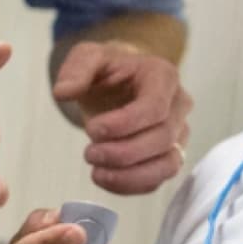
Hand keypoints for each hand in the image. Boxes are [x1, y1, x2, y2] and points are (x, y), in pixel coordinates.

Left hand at [53, 41, 191, 194]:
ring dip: (131, 176)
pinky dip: (131, 186)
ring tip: (97, 173)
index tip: (92, 131)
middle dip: (123, 153)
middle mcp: (179, 106)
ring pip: (168, 165)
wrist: (121, 84)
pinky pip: (158, 179)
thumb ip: (76, 70)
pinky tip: (105, 178)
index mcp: (163, 76)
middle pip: (163, 138)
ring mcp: (178, 134)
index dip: (125, 124)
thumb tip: (64, 92)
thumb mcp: (88, 57)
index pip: (155, 107)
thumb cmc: (109, 71)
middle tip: (88, 154)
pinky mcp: (170, 157)